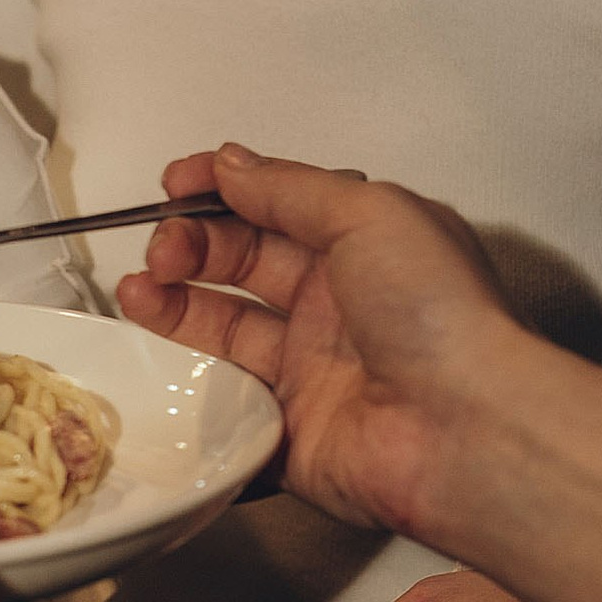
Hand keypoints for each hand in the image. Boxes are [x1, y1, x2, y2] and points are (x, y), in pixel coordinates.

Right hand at [117, 142, 523, 544]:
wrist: (463, 430)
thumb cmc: (440, 315)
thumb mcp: (368, 213)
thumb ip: (290, 187)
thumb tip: (232, 165)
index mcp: (365, 245)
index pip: (278, 204)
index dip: (223, 191)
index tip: (175, 183)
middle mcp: (338, 306)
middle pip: (242, 264)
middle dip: (190, 246)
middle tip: (161, 249)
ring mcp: (312, 372)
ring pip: (224, 333)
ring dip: (173, 308)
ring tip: (138, 294)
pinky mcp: (290, 436)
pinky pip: (226, 414)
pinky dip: (190, 395)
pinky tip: (160, 366)